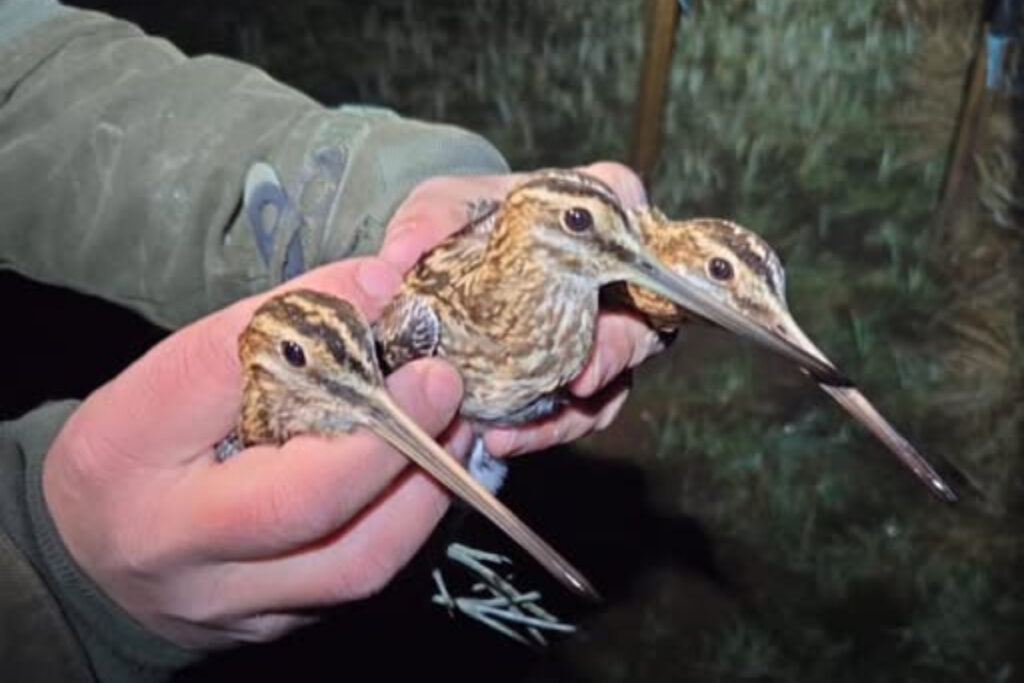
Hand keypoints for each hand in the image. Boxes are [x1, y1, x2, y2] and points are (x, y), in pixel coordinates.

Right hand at [43, 258, 471, 648]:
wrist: (93, 557)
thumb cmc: (137, 450)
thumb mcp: (172, 376)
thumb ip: (269, 328)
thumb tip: (377, 285)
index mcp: (125, 455)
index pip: (220, 379)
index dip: (314, 333)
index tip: (385, 298)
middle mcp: (175, 547)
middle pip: (301, 506)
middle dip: (392, 439)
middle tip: (442, 383)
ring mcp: (231, 603)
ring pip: (353, 563)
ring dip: (422, 489)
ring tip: (452, 428)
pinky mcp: (275, 625)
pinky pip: (359, 580)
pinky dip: (407, 522)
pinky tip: (428, 475)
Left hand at [379, 162, 666, 456]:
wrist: (447, 275)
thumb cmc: (461, 226)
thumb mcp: (440, 210)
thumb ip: (426, 223)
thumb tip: (396, 259)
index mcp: (582, 211)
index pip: (625, 200)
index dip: (628, 231)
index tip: (609, 269)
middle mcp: (606, 270)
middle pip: (641, 306)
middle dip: (614, 349)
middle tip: (581, 377)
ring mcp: (600, 328)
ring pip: (617, 373)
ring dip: (579, 406)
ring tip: (528, 425)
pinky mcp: (579, 375)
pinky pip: (582, 411)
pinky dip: (546, 428)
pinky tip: (506, 438)